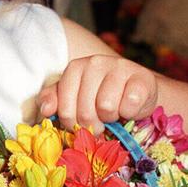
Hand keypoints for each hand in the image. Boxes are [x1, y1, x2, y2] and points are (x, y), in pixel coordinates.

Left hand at [38, 54, 157, 132]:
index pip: (65, 108)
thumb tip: (45, 110)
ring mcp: (119, 67)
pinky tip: (130, 107)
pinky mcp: (142, 77)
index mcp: (75, 68)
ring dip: (112, 118)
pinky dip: (130, 113)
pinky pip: (130, 106)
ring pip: (107, 108)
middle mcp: (95, 62)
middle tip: (100, 122)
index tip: (80, 124)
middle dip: (93, 124)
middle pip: (86, 111)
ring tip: (115, 112)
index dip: (72, 123)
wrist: (139, 92)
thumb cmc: (103, 96)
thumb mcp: (75, 97)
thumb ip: (55, 100)